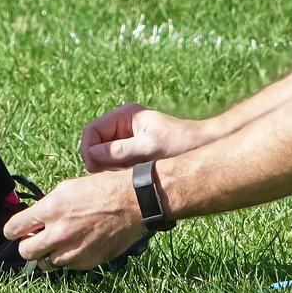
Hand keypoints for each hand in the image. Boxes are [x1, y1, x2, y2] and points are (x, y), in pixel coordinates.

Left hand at [3, 170, 148, 270]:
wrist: (133, 203)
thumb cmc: (102, 189)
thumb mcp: (68, 188)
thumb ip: (47, 206)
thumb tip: (33, 219)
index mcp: (51, 210)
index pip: (14, 228)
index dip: (12, 230)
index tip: (15, 230)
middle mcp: (58, 233)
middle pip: (25, 251)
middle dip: (27, 244)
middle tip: (37, 238)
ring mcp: (72, 251)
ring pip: (44, 263)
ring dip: (47, 254)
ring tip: (59, 241)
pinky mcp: (86, 262)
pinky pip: (66, 265)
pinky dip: (67, 258)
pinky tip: (78, 243)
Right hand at [79, 103, 205, 170]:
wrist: (203, 148)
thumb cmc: (180, 143)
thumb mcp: (149, 147)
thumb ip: (120, 150)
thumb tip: (91, 155)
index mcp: (123, 116)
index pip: (91, 131)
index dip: (88, 150)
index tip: (96, 168)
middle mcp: (121, 127)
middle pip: (94, 146)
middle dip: (101, 162)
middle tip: (118, 173)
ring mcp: (125, 141)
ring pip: (102, 159)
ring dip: (110, 170)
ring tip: (130, 173)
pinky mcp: (131, 155)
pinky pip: (114, 166)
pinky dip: (118, 174)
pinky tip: (133, 176)